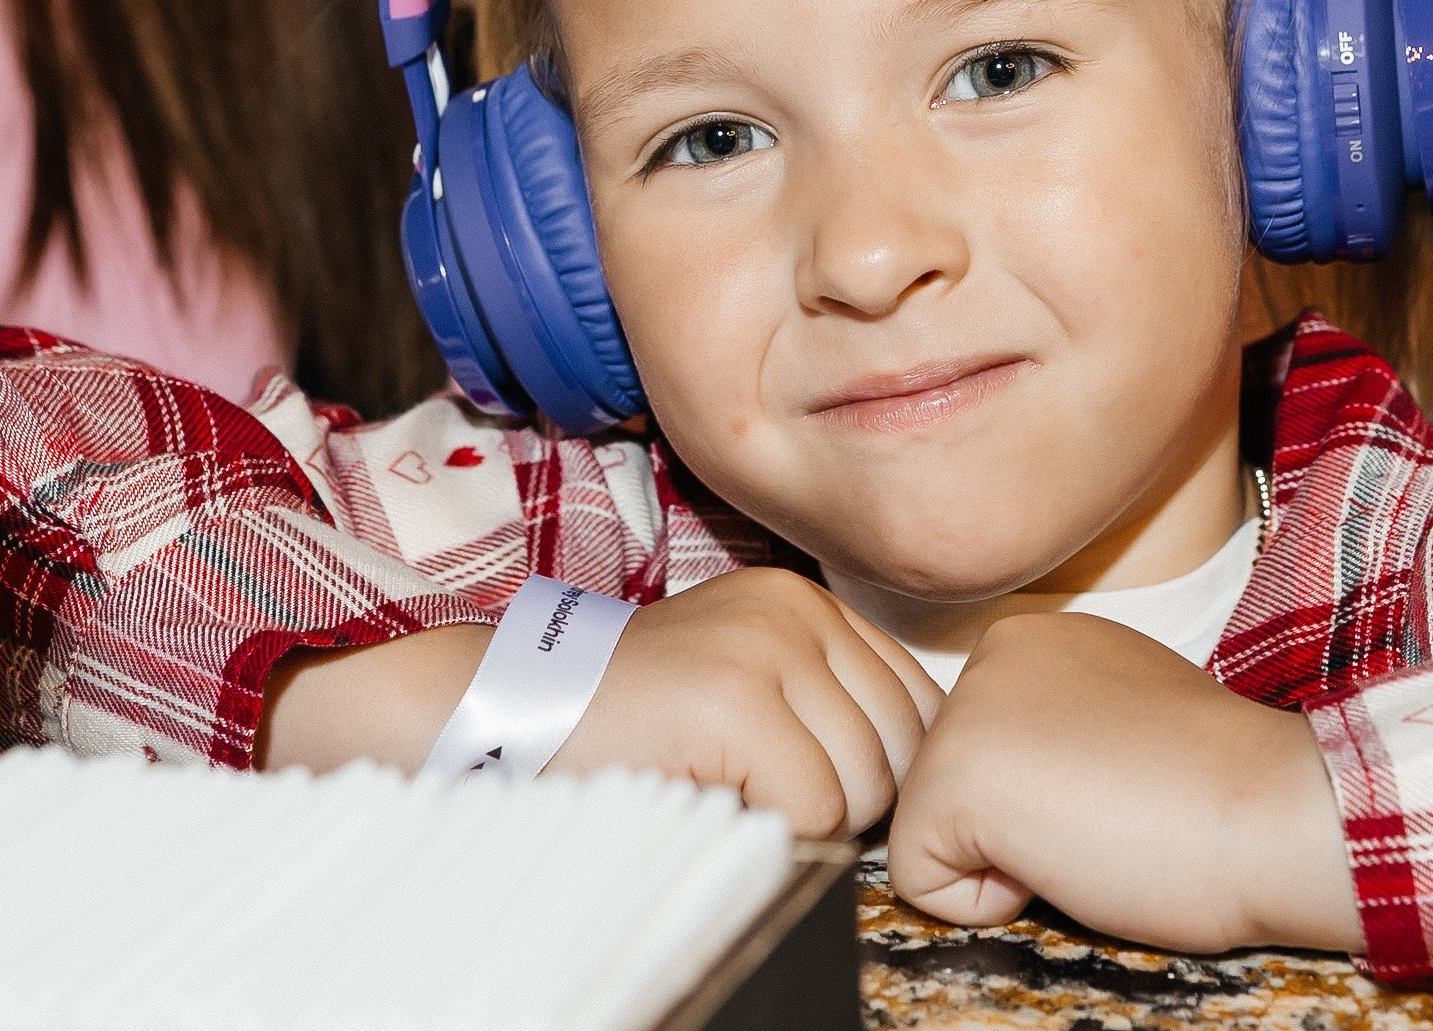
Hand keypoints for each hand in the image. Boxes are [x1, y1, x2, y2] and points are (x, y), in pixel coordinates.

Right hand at [548, 566, 942, 838]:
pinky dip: (775, 830)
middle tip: (771, 801)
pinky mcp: (735, 701)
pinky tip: (717, 800)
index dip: (886, 768)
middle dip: (852, 801)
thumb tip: (914, 774)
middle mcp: (798, 611)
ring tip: (738, 795)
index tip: (826, 789)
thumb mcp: (743, 680)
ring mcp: (767, 649)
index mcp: (808, 602)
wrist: (514, 706)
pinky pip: (814, 808)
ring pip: (864, 783)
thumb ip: (825, 703)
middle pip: (902, 748)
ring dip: (811, 820)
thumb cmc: (631, 717)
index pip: (918, 703)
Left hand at [887, 612, 1363, 953]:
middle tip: (1112, 815)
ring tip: (1094, 831)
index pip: (988, 755)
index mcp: (1038, 640)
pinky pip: (921, 881)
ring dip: (1004, 862)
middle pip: (951, 790)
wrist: (1271, 810)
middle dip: (1015, 831)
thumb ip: (1060, 730)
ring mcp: (965, 708)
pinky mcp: (952, 774)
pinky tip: (1068, 859)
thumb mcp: (1123, 722)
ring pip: (931, 832)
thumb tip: (1030, 779)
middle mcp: (990, 653)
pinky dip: (986, 903)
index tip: (1123, 790)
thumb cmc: (1225, 789)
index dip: (1048, 804)